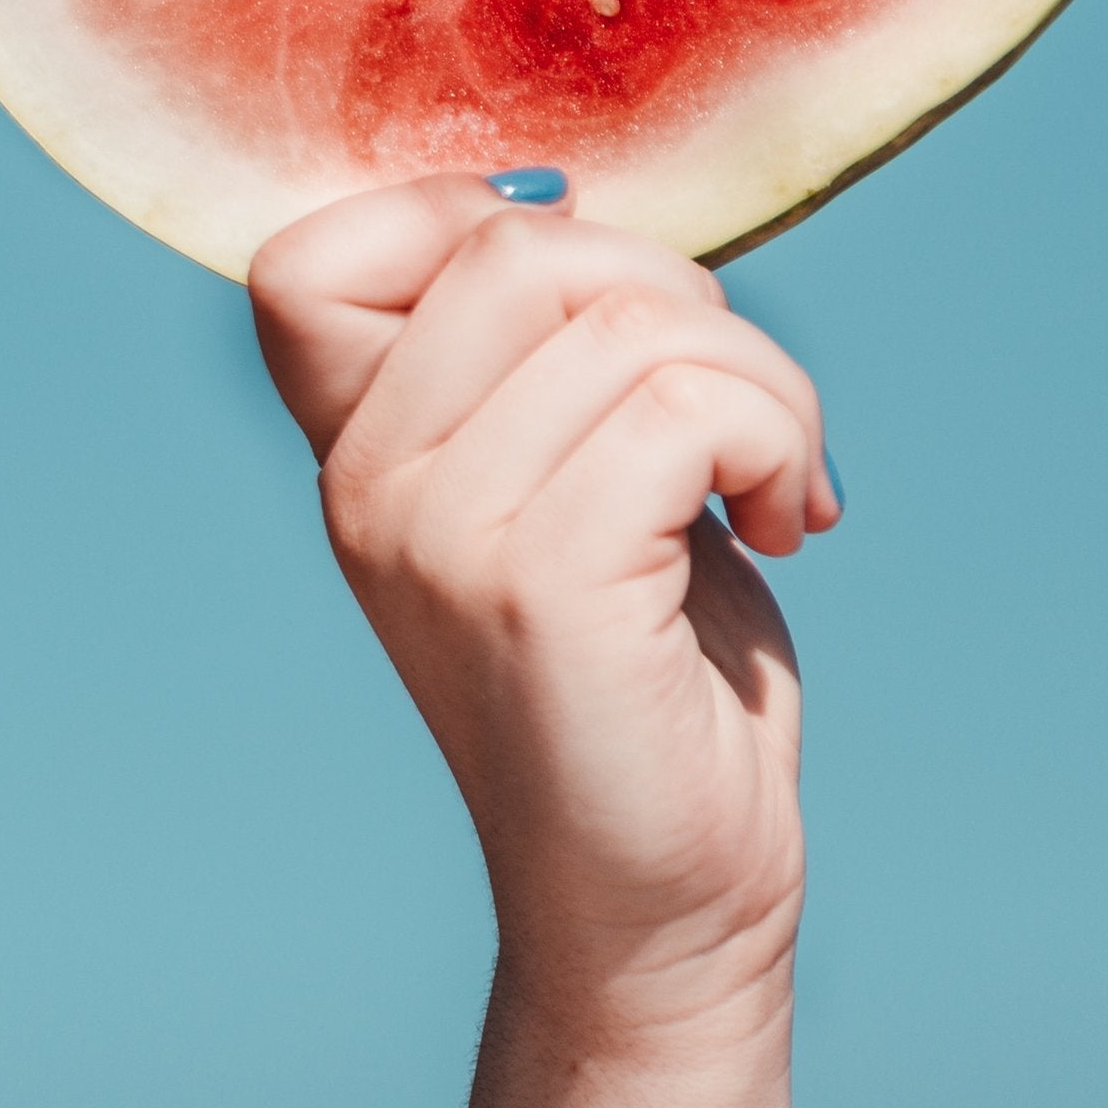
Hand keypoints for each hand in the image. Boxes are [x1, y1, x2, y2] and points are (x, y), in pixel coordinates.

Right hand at [250, 175, 839, 1107]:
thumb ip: (536, 355)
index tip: (599, 313)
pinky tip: (790, 520)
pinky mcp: (542, 585)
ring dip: (763, 385)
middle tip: (734, 417)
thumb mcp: (568, 481)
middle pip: (525, 248)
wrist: (660, 912)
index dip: (466, 223)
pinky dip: (780, 441)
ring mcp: (442, 535)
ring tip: (775, 481)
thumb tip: (561, 196)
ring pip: (634, 319)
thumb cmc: (648, 685)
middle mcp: (369, 486)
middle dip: (681, 299)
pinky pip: (690, 407)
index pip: (316, 253)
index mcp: (354, 456)